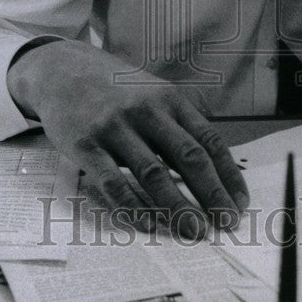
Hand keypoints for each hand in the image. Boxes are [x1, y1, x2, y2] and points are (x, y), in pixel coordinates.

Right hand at [7, 39, 248, 237]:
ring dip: (177, 207)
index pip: (209, 141)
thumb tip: (213, 170)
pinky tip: (148, 225)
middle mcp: (148, 111)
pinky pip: (113, 182)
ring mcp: (116, 127)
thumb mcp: (155, 93)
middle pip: (188, 157)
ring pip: (153, 174)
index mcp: (171, 100)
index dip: (228, 174)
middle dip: (211, 194)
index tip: (239, 203)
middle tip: (226, 224)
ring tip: (193, 231)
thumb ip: (180, 124)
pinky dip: (133, 207)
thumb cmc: (116, 89)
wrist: (62, 70)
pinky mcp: (86, 144)